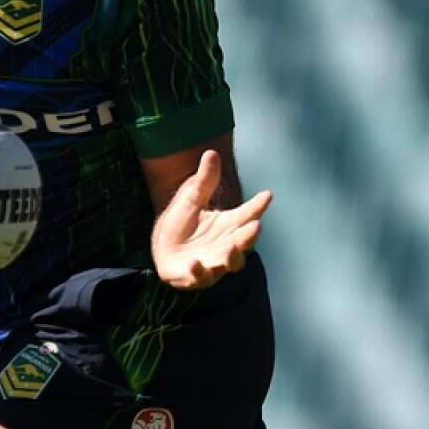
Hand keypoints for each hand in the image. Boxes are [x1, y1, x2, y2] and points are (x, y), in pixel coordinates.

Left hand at [151, 150, 271, 289]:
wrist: (161, 249)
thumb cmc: (180, 224)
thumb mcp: (190, 198)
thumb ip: (204, 180)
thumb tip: (211, 152)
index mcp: (228, 225)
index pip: (247, 214)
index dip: (258, 206)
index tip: (267, 195)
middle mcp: (226, 245)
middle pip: (244, 242)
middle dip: (250, 236)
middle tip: (256, 226)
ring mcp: (214, 262)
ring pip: (230, 263)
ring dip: (232, 256)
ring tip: (230, 246)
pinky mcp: (196, 276)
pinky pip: (201, 277)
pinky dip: (200, 271)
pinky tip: (194, 262)